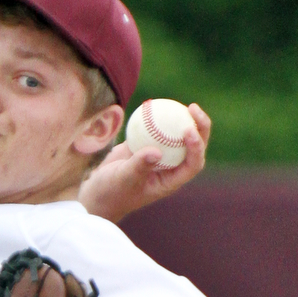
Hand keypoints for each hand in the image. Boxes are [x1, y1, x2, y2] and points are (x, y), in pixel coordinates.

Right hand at [78, 103, 210, 223]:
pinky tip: (155, 104)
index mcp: (171, 180)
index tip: (189, 130)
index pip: (193, 164)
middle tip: (193, 109)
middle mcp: (170, 168)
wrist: (97, 190)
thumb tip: (156, 151)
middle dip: (200, 128)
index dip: (197, 147)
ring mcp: (160, 156)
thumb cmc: (112, 191)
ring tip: (184, 104)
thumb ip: (139, 165)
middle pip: (193, 147)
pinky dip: (158, 118)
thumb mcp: (124, 179)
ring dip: (184, 120)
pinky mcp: (147, 146)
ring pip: (178, 137)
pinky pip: (157, 130)